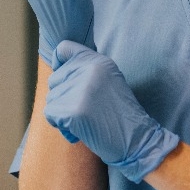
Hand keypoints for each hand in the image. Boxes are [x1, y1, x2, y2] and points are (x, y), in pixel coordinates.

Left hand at [45, 40, 179, 182]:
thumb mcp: (109, 81)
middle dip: (63, 98)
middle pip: (54, 79)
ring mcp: (81, 89)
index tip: (66, 80)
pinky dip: (62, 126)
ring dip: (63, 114)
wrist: (138, 140)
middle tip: (86, 110)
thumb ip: (86, 71)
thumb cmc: (120, 115)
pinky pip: (51, 115)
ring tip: (87, 121)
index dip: (59, 64)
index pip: (63, 48)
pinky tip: (80, 131)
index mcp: (99, 61)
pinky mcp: (74, 111)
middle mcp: (89, 70)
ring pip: (51, 99)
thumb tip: (55, 69)